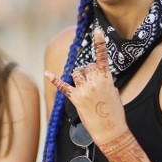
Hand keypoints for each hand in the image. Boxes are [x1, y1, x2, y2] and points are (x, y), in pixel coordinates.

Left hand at [45, 28, 126, 143]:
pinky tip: (47, 74)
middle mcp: (94, 82)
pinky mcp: (75, 99)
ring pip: (75, 74)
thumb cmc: (114, 112)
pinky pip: (63, 86)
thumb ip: (105, 80)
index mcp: (106, 78)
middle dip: (87, 72)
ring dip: (78, 78)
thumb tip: (98, 75)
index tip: (98, 31)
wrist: (111, 130)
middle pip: (85, 67)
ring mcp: (84, 90)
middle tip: (92, 85)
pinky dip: (54, 79)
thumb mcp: (114, 91)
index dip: (100, 43)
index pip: (103, 57)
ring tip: (84, 89)